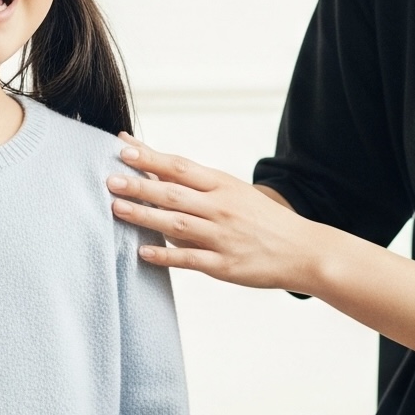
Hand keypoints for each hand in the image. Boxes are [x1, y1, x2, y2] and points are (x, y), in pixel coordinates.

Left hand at [107, 137, 324, 291]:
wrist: (304, 250)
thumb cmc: (264, 220)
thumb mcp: (236, 192)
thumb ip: (199, 185)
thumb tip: (157, 172)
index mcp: (223, 186)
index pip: (180, 167)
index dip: (150, 157)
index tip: (123, 148)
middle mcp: (221, 208)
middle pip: (173, 193)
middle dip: (139, 185)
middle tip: (109, 179)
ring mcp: (222, 237)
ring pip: (176, 224)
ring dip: (144, 216)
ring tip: (116, 209)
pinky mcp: (224, 265)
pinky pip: (190, 259)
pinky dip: (165, 255)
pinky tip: (142, 252)